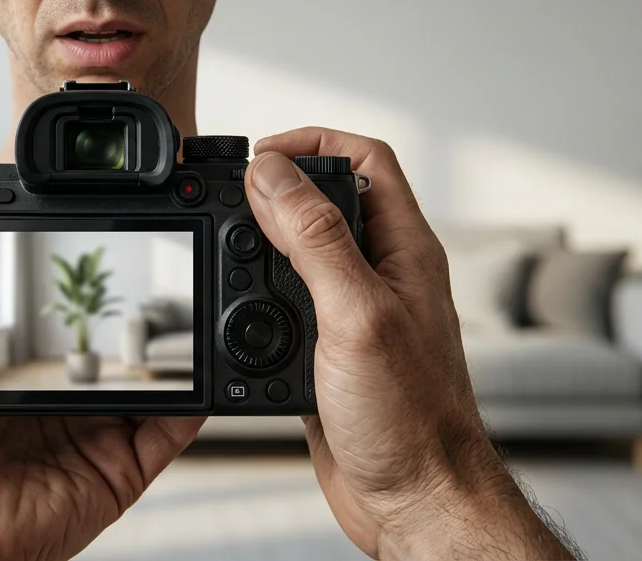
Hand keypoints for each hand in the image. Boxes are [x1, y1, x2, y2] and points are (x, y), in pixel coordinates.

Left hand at [0, 250, 204, 560]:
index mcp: (25, 368)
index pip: (76, 319)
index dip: (99, 288)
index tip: (115, 244)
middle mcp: (65, 400)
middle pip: (122, 348)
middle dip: (146, 316)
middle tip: (164, 275)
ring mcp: (96, 435)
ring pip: (156, 384)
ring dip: (179, 352)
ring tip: (193, 312)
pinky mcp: (119, 469)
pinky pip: (171, 432)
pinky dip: (195, 404)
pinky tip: (203, 370)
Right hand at [245, 128, 577, 559]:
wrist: (414, 500)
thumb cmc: (411, 418)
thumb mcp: (357, 313)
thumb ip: (316, 239)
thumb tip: (274, 174)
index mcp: (404, 250)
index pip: (367, 161)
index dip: (314, 142)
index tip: (262, 153)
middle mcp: (384, 274)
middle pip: (329, 199)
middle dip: (278, 187)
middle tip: (232, 194)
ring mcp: (358, 313)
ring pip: (304, 251)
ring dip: (263, 240)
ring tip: (227, 240)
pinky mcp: (331, 351)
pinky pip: (289, 303)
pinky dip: (256, 296)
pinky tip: (237, 308)